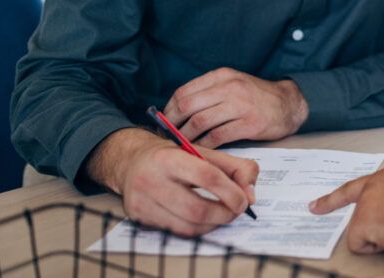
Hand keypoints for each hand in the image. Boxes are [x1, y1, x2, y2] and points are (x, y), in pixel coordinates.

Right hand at [86, 128, 259, 236]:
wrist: (132, 161)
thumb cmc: (174, 156)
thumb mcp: (205, 152)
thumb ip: (236, 168)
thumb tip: (250, 195)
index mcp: (169, 157)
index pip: (207, 176)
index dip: (231, 192)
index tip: (244, 200)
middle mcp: (150, 180)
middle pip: (196, 209)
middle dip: (224, 214)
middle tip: (236, 211)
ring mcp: (142, 202)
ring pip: (187, 226)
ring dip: (213, 225)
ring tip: (222, 215)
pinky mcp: (139, 218)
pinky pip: (176, 232)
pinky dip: (197, 229)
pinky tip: (204, 220)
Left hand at [163, 67, 308, 147]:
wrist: (288, 104)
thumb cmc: (256, 97)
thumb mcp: (233, 84)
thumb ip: (208, 92)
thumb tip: (176, 110)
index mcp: (222, 76)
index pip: (184, 92)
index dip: (169, 109)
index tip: (164, 122)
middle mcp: (230, 88)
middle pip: (188, 106)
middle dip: (172, 124)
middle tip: (168, 136)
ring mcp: (240, 105)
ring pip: (200, 122)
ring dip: (186, 137)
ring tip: (181, 144)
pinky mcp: (249, 124)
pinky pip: (218, 137)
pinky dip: (205, 145)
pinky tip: (201, 149)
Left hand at [312, 168, 383, 274]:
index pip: (354, 188)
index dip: (331, 200)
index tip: (314, 206)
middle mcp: (373, 185)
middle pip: (356, 215)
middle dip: (369, 229)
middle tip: (381, 226)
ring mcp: (366, 202)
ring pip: (362, 234)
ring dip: (381, 239)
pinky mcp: (362, 220)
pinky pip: (362, 246)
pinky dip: (377, 248)